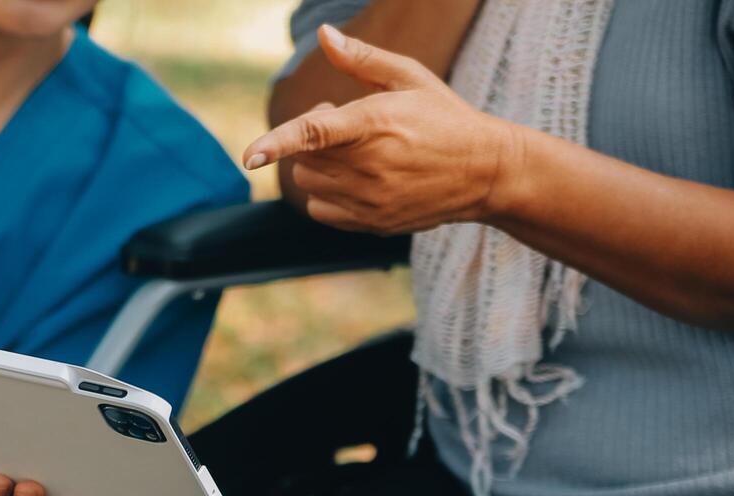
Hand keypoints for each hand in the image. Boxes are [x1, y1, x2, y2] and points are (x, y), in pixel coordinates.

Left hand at [244, 24, 521, 234]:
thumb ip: (362, 60)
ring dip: (318, 165)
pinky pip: (320, 210)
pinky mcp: (371, 223)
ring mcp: (370, 199)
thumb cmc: (444, 117)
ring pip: (308, 183)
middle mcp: (370, 166)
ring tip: (357, 152)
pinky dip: (326, 194)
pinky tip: (357, 179)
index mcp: (375, 123)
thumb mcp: (409, 78)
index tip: (249, 155)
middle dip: (313, 139)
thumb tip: (325, 34)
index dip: (278, 142)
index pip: (315, 133)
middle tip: (349, 127)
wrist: (484, 172)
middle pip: (303, 157)